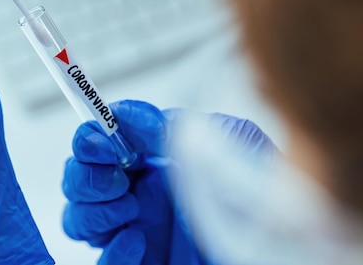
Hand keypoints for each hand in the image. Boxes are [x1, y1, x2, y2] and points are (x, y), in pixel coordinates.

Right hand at [61, 100, 276, 264]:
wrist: (285, 245)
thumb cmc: (269, 191)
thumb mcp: (234, 139)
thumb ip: (179, 124)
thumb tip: (128, 113)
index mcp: (153, 159)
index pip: (99, 142)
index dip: (90, 137)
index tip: (102, 136)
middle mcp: (138, 193)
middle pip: (78, 179)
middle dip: (86, 174)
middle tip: (118, 176)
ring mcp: (135, 230)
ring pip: (77, 218)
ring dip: (92, 210)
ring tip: (130, 208)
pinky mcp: (141, 263)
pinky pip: (103, 262)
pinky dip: (112, 251)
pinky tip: (138, 240)